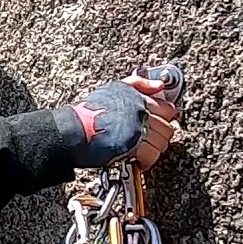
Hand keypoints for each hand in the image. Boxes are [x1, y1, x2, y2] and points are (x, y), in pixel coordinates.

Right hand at [53, 75, 180, 169]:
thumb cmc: (88, 111)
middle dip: (160, 135)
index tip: (159, 122)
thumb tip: (158, 85)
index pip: (168, 108)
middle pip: (167, 128)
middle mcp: (141, 113)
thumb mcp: (113, 87)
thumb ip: (139, 84)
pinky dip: (146, 159)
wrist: (74, 129)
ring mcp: (138, 130)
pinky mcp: (133, 147)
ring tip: (141, 148)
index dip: (165, 117)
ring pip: (161, 143)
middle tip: (148, 138)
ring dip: (153, 148)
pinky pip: (151, 155)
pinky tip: (138, 158)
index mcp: (139, 97)